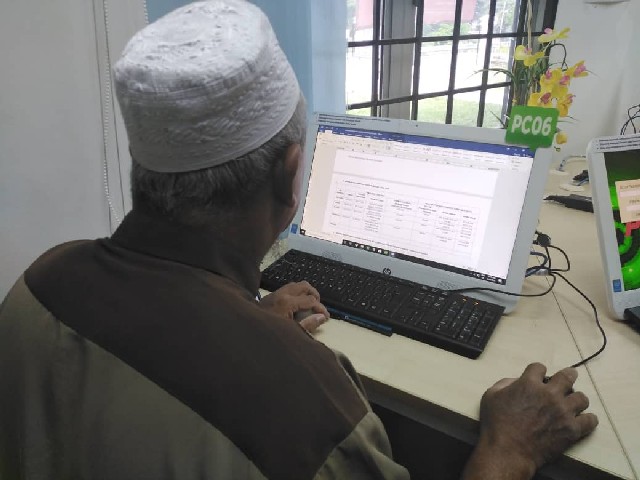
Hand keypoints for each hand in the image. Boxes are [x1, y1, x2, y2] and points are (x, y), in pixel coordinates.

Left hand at [259, 281, 328, 332]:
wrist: (249, 331)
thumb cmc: (271, 333)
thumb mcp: (292, 331)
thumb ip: (309, 324)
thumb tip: (322, 317)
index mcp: (287, 302)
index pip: (311, 300)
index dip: (321, 308)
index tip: (326, 317)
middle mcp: (282, 293)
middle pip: (305, 286)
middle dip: (315, 295)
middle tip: (318, 307)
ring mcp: (276, 293)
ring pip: (296, 285)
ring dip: (306, 293)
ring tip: (310, 305)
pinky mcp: (272, 295)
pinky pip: (288, 288)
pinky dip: (297, 293)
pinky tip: (298, 305)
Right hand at [463, 363, 597, 478]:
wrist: (507, 451)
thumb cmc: (496, 424)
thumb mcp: (491, 396)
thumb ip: (505, 383)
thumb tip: (517, 381)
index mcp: (529, 384)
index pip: (540, 367)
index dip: (538, 372)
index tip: (538, 377)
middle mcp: (550, 394)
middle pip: (568, 376)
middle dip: (568, 375)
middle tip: (567, 379)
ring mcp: (563, 412)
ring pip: (582, 397)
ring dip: (576, 399)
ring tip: (571, 404)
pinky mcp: (572, 429)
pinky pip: (590, 420)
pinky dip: (587, 419)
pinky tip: (581, 420)